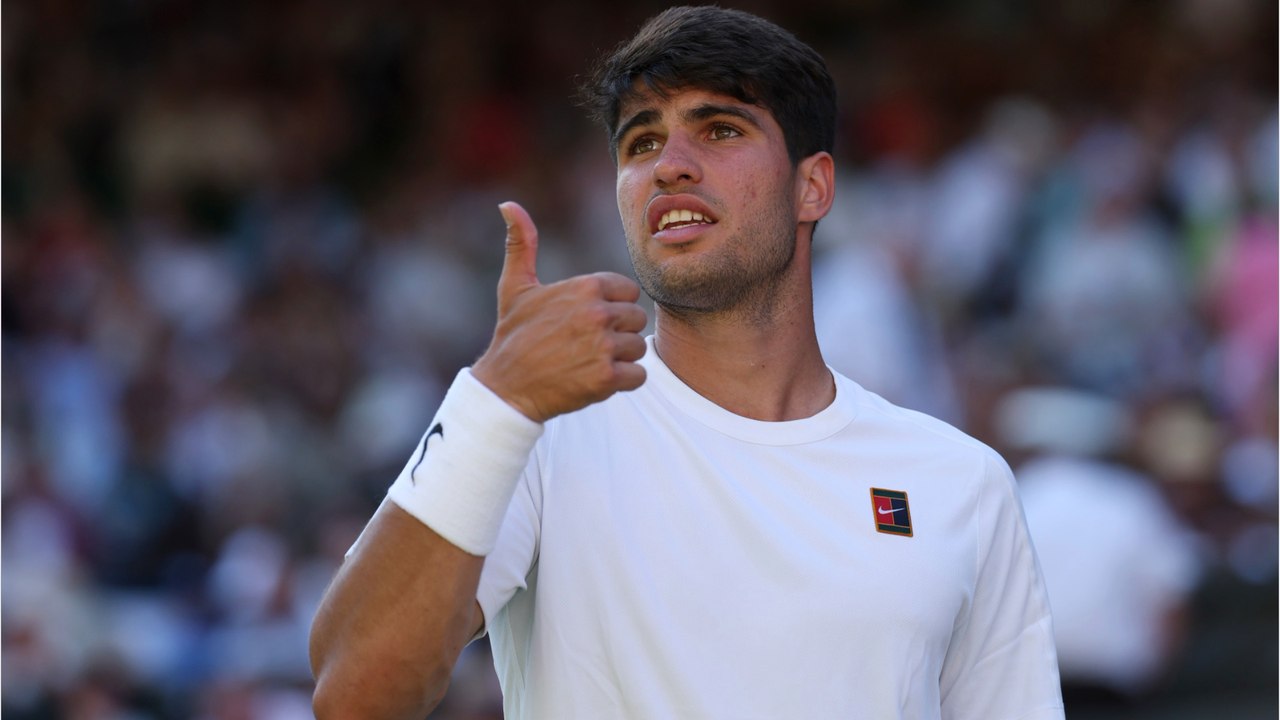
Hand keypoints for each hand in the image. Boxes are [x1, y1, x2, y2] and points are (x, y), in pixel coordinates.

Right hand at [471, 202, 647, 422]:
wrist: (505, 387)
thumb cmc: (512, 335)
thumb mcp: (515, 287)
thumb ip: (521, 244)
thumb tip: (508, 205)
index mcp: (585, 286)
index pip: (628, 291)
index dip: (610, 307)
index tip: (586, 321)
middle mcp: (597, 313)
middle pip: (636, 319)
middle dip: (617, 333)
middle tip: (586, 344)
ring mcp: (603, 346)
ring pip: (638, 348)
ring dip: (620, 359)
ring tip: (588, 361)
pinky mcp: (606, 378)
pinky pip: (639, 376)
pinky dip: (623, 381)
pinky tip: (596, 379)